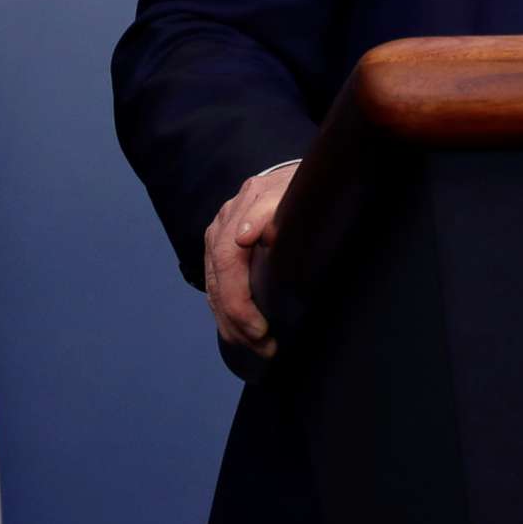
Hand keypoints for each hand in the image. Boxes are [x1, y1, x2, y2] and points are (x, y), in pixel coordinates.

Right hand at [203, 162, 298, 356]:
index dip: (239, 301)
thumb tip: (246, 236)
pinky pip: (217, 287)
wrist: (305, 175)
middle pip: (219, 282)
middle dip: (237, 321)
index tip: (261, 329)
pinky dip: (228, 313)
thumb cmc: (307, 186)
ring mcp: (219, 236)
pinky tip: (241, 334)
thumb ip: (270, 209)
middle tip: (265, 347)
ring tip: (258, 348)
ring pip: (214, 289)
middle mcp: (223, 224)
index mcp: (241, 209)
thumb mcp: (297, 191)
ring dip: (232, 324)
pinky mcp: (222, 249)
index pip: (228, 263)